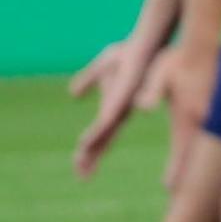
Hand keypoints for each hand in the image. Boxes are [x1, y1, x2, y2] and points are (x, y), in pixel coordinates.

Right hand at [71, 36, 167, 178]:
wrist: (145, 44)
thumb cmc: (129, 55)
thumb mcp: (101, 69)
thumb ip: (88, 81)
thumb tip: (73, 95)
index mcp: (115, 108)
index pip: (100, 135)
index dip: (90, 151)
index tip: (80, 167)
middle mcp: (120, 111)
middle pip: (102, 140)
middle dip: (91, 158)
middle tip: (81, 176)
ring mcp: (122, 106)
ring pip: (104, 133)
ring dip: (92, 148)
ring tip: (82, 162)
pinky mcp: (123, 98)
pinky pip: (108, 117)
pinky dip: (98, 130)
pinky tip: (89, 140)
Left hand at [137, 44, 219, 191]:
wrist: (205, 46)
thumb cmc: (179, 60)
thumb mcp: (160, 74)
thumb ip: (152, 90)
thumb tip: (141, 105)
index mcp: (188, 116)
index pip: (183, 150)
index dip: (177, 171)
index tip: (169, 188)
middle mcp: (203, 120)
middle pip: (195, 154)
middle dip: (186, 173)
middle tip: (178, 193)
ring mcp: (212, 116)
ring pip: (202, 146)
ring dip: (194, 162)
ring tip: (186, 179)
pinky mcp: (214, 110)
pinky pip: (207, 136)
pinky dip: (200, 149)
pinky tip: (196, 153)